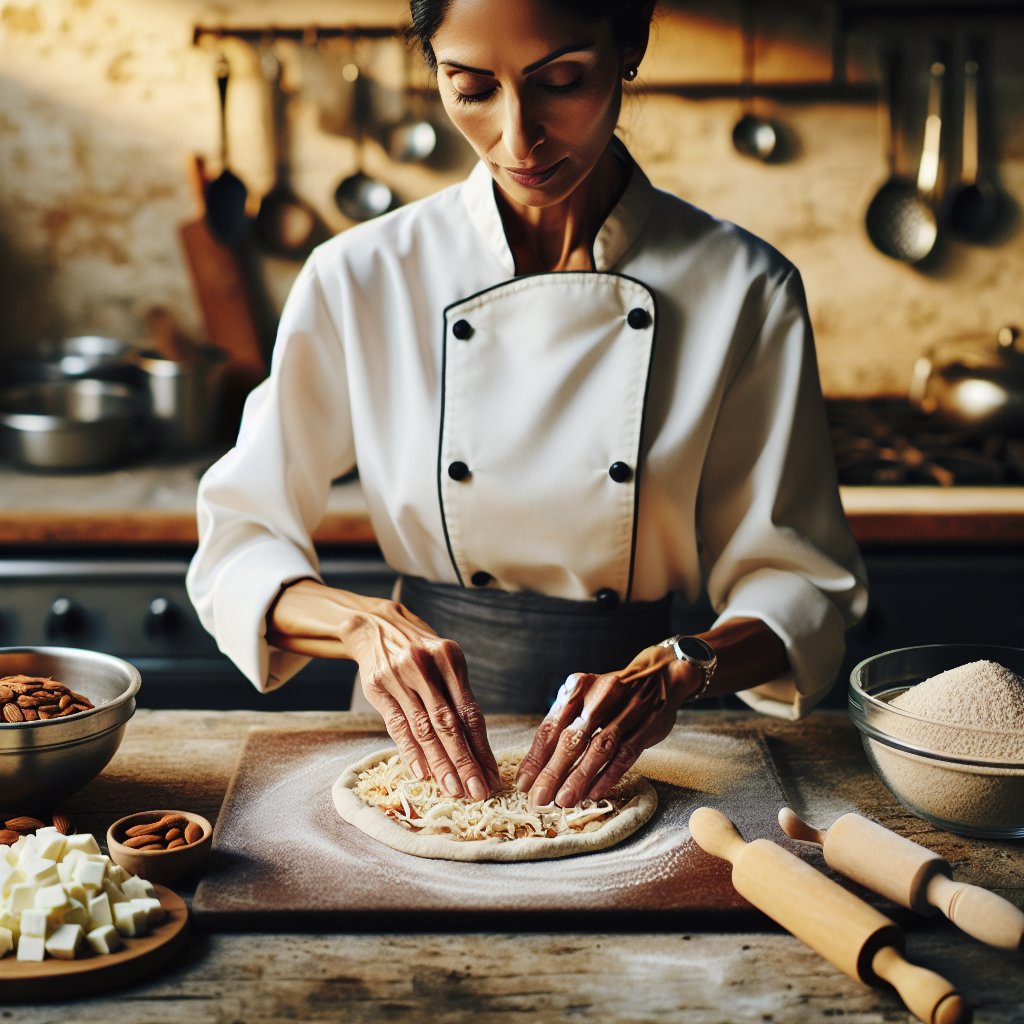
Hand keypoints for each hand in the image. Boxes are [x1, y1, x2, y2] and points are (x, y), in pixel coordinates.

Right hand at [345, 597, 501, 800]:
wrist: (376, 627)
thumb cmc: (419, 653)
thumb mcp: (443, 663)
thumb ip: (456, 699)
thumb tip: (476, 751)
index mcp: (450, 658)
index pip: (470, 711)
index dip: (482, 747)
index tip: (491, 775)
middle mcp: (426, 666)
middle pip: (449, 723)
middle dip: (465, 761)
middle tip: (478, 791)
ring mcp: (400, 675)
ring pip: (424, 728)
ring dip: (440, 763)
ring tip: (454, 789)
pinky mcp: (378, 687)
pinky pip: (398, 725)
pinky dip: (411, 751)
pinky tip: (422, 772)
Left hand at [515, 645, 700, 806]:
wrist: (659, 674)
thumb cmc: (612, 694)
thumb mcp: (585, 696)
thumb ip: (563, 723)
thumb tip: (536, 763)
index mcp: (578, 686)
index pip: (551, 726)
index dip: (536, 757)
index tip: (524, 782)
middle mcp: (600, 696)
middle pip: (572, 739)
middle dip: (553, 772)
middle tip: (539, 798)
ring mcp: (627, 710)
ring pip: (599, 748)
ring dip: (580, 776)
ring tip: (564, 800)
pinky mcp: (648, 725)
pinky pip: (625, 754)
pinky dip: (608, 775)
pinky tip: (594, 792)